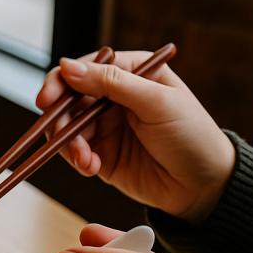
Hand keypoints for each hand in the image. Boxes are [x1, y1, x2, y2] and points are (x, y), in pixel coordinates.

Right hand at [36, 50, 235, 223]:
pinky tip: (91, 167)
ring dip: (68, 143)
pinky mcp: (101, 154)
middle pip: (69, 97)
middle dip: (60, 117)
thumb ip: (112, 82)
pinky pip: (74, 152)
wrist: (204, 186)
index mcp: (132, 73)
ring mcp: (106, 126)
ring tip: (85, 159)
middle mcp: (114, 96)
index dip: (62, 81)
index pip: (86, 67)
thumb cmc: (192, 136)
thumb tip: (67, 67)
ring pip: (67, 126)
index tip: (47, 98)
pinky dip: (76, 159)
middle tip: (58, 134)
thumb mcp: (156, 101)